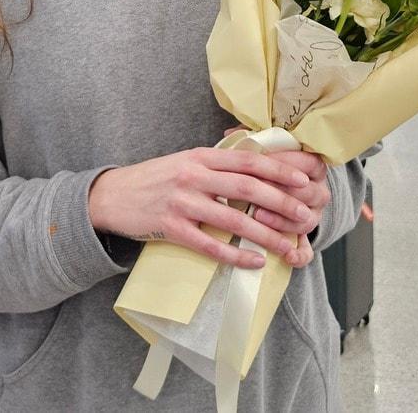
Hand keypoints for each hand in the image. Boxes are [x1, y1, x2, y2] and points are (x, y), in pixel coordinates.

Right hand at [89, 147, 315, 269]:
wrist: (113, 195)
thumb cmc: (154, 178)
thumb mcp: (185, 160)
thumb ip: (215, 164)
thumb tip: (255, 167)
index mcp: (201, 156)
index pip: (247, 160)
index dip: (278, 170)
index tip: (303, 180)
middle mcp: (193, 176)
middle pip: (246, 188)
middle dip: (281, 202)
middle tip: (304, 215)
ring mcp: (181, 202)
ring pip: (233, 219)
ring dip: (265, 235)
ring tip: (288, 246)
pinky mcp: (170, 228)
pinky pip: (209, 245)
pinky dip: (234, 254)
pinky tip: (253, 262)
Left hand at [250, 150, 329, 246]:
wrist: (278, 198)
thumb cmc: (262, 170)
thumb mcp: (259, 153)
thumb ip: (251, 141)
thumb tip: (229, 132)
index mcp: (312, 167)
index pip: (307, 162)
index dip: (284, 162)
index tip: (259, 161)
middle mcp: (318, 192)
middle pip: (309, 193)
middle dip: (280, 192)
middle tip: (255, 191)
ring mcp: (312, 217)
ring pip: (307, 221)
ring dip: (282, 220)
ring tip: (257, 216)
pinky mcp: (304, 241)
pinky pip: (307, 251)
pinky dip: (298, 254)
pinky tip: (285, 255)